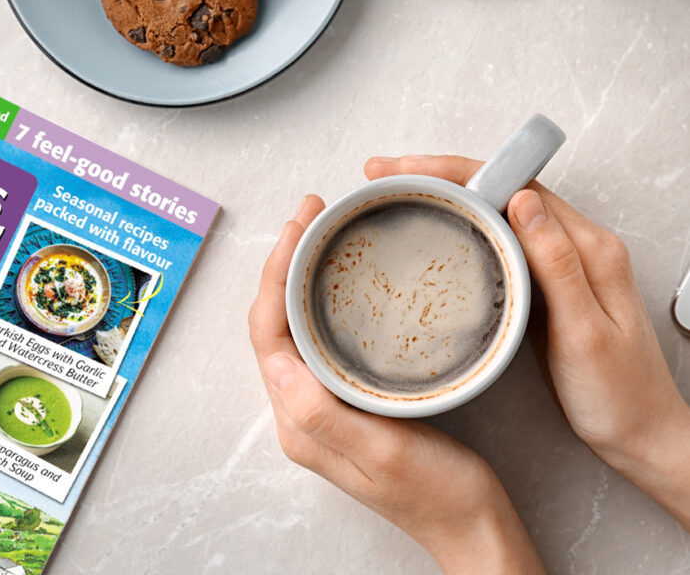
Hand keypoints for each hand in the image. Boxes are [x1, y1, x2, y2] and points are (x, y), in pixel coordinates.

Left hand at [248, 196, 543, 572]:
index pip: (268, 334)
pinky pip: (320, 340)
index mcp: (301, 422)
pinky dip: (323, 301)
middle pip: (275, 324)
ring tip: (320, 234)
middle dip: (283, 265)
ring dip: (300, 279)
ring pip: (295, 328)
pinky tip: (343, 282)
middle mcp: (302, 412)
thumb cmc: (438, 496)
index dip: (274, 274)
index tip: (298, 226)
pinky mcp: (348, 402)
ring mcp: (323, 407)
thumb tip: (279, 364)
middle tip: (310, 215)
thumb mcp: (385, 454)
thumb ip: (326, 415)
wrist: (473, 526)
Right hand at [366, 154, 689, 529]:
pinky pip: (500, 243)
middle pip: (500, 190)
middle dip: (440, 176)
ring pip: (497, 213)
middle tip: (384, 176)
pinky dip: (463, 229)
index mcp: (589, 247)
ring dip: (448, 198)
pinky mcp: (546, 286)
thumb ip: (557, 263)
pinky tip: (438, 235)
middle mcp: (577, 246)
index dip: (454, 171)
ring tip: (400, 196)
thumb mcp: (585, 331)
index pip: (513, 186)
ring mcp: (560, 265)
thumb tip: (522, 201)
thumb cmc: (618, 393)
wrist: (641, 434)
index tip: (405, 170)